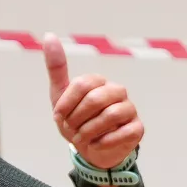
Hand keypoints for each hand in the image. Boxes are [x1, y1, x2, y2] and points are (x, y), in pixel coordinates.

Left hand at [44, 35, 144, 169]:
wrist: (90, 150)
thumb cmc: (76, 120)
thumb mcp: (60, 95)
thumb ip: (56, 67)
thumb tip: (49, 35)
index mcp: (99, 81)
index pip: (82, 84)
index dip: (66, 103)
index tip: (58, 116)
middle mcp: (117, 91)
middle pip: (96, 99)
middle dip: (77, 119)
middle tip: (71, 130)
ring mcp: (130, 109)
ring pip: (111, 115)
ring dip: (90, 131)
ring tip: (81, 138)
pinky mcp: (137, 128)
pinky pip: (125, 132)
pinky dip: (105, 141)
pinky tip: (96, 144)